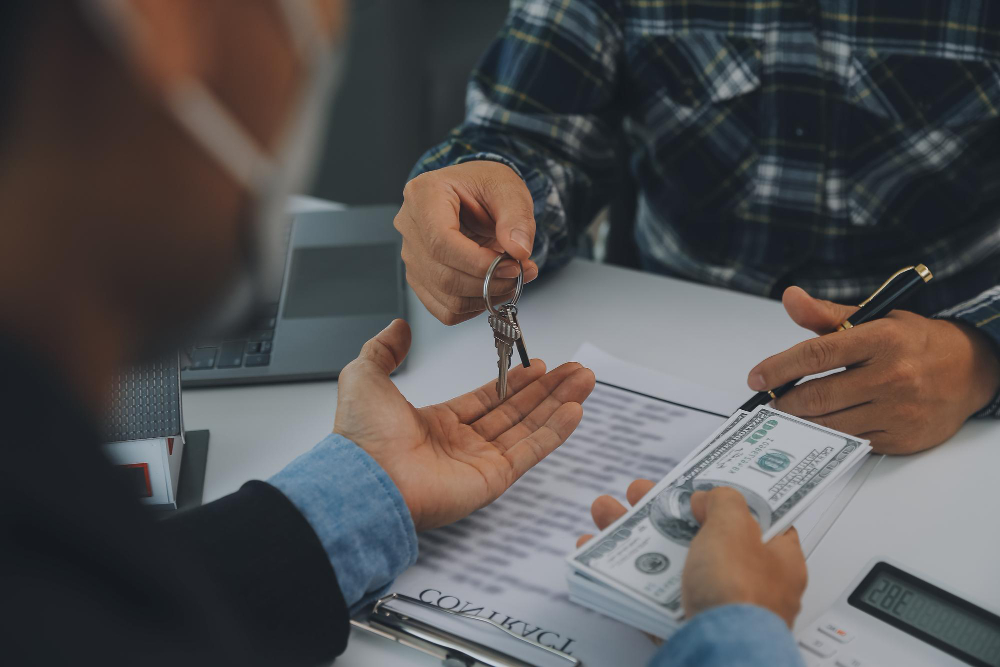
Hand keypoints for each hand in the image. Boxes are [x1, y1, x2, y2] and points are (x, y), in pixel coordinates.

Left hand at [334, 319, 594, 529]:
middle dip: (548, 389)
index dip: (515, 382)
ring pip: (529, 427)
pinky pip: (530, 451)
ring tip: (584, 382)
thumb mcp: (364, 377)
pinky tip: (574, 410)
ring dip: (559, 404)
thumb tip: (397, 328)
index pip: (487, 399)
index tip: (539, 366)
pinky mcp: (492, 480)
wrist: (365, 481)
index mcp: (436, 423)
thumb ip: (383, 351)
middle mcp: (461, 444)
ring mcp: (479, 463)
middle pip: (516, 411)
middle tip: (575, 371)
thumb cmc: (361, 439)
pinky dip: (554, 431)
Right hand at [395, 161, 539, 324]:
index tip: (512, 265)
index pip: (441, 242)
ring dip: (486, 296)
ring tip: (512, 278)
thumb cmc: (484, 185)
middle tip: (521, 272)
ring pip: (446, 297)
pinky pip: (445, 309)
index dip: (479, 263)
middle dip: (489, 283)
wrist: (474, 194)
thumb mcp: (507, 188)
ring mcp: (412, 256)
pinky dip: (475, 306)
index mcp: (423, 195)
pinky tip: (492, 288)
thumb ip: (516, 217)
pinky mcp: (421, 278)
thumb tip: (518, 251)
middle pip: (443, 275)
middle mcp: (409, 227)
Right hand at [578, 481, 806, 627]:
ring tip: (605, 511)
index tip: (701, 484)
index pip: (758, 521)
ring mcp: (712, 607)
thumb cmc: (737, 590)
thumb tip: (708, 497)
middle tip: (638, 492)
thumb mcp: (735, 527)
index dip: (728, 499)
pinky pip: (646, 592)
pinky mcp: (678, 626)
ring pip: (667, 561)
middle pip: (701, 536)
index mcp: (777, 561)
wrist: (718, 653)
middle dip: (663, 512)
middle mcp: (748, 585)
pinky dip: (621, 571)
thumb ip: (723, 501)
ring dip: (633, 534)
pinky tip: (596, 551)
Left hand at [747, 286, 999, 453]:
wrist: (971, 370)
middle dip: (785, 401)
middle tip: (769, 402)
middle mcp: (892, 376)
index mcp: (881, 340)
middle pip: (818, 395)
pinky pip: (853, 442)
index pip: (816, 354)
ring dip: (802, 421)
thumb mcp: (876, 318)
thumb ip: (827, 314)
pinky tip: (820, 428)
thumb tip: (790, 298)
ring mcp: (898, 410)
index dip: (779, 367)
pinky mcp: (903, 438)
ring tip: (788, 415)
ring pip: (831, 423)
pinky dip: (832, 436)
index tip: (756, 377)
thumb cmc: (914, 342)